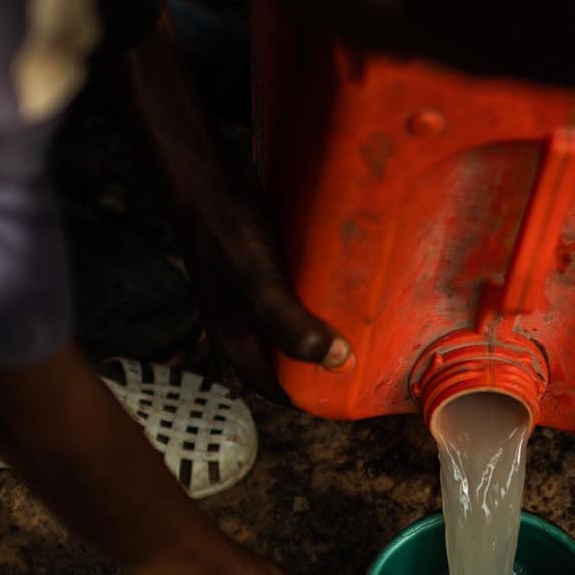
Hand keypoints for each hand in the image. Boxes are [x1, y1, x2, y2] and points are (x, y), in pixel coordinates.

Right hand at [185, 174, 350, 397]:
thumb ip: (293, 327)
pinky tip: (344, 287)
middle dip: (325, 365)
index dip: (313, 398)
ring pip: (292, 328)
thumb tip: (340, 363)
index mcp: (238, 343)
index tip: (355, 394)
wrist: (202, 176)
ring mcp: (250, 297)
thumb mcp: (262, 285)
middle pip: (288, 361)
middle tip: (371, 357)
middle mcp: (243, 325)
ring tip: (368, 326)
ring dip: (324, 330)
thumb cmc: (227, 232)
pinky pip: (295, 296)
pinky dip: (318, 299)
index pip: (279, 390)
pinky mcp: (261, 268)